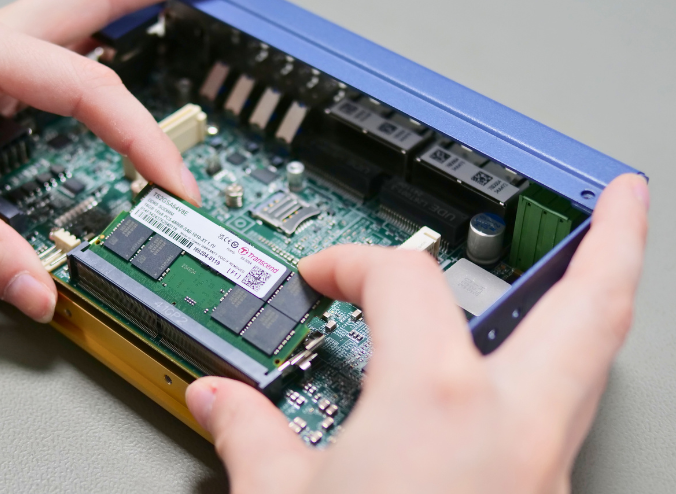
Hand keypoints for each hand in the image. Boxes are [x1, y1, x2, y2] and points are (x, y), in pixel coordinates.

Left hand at [0, 0, 199, 321]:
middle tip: (185, 10)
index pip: (84, 87)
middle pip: (78, 20)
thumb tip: (36, 283)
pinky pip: (36, 84)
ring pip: (60, 46)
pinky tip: (91, 105)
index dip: (140, 137)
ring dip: (111, 45)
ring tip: (157, 35)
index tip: (171, 180)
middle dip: (134, 14)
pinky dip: (77, 93)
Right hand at [186, 174, 648, 492]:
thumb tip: (218, 400)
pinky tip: (523, 379)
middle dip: (614, 242)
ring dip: (602, 306)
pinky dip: (557, 377)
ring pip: (595, 365)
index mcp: (438, 401)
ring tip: (601, 267)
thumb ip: (249, 435)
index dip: (351, 262)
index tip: (322, 274)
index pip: (399, 282)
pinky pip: (564, 420)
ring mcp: (543, 469)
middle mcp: (512, 425)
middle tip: (621, 197)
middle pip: (591, 308)